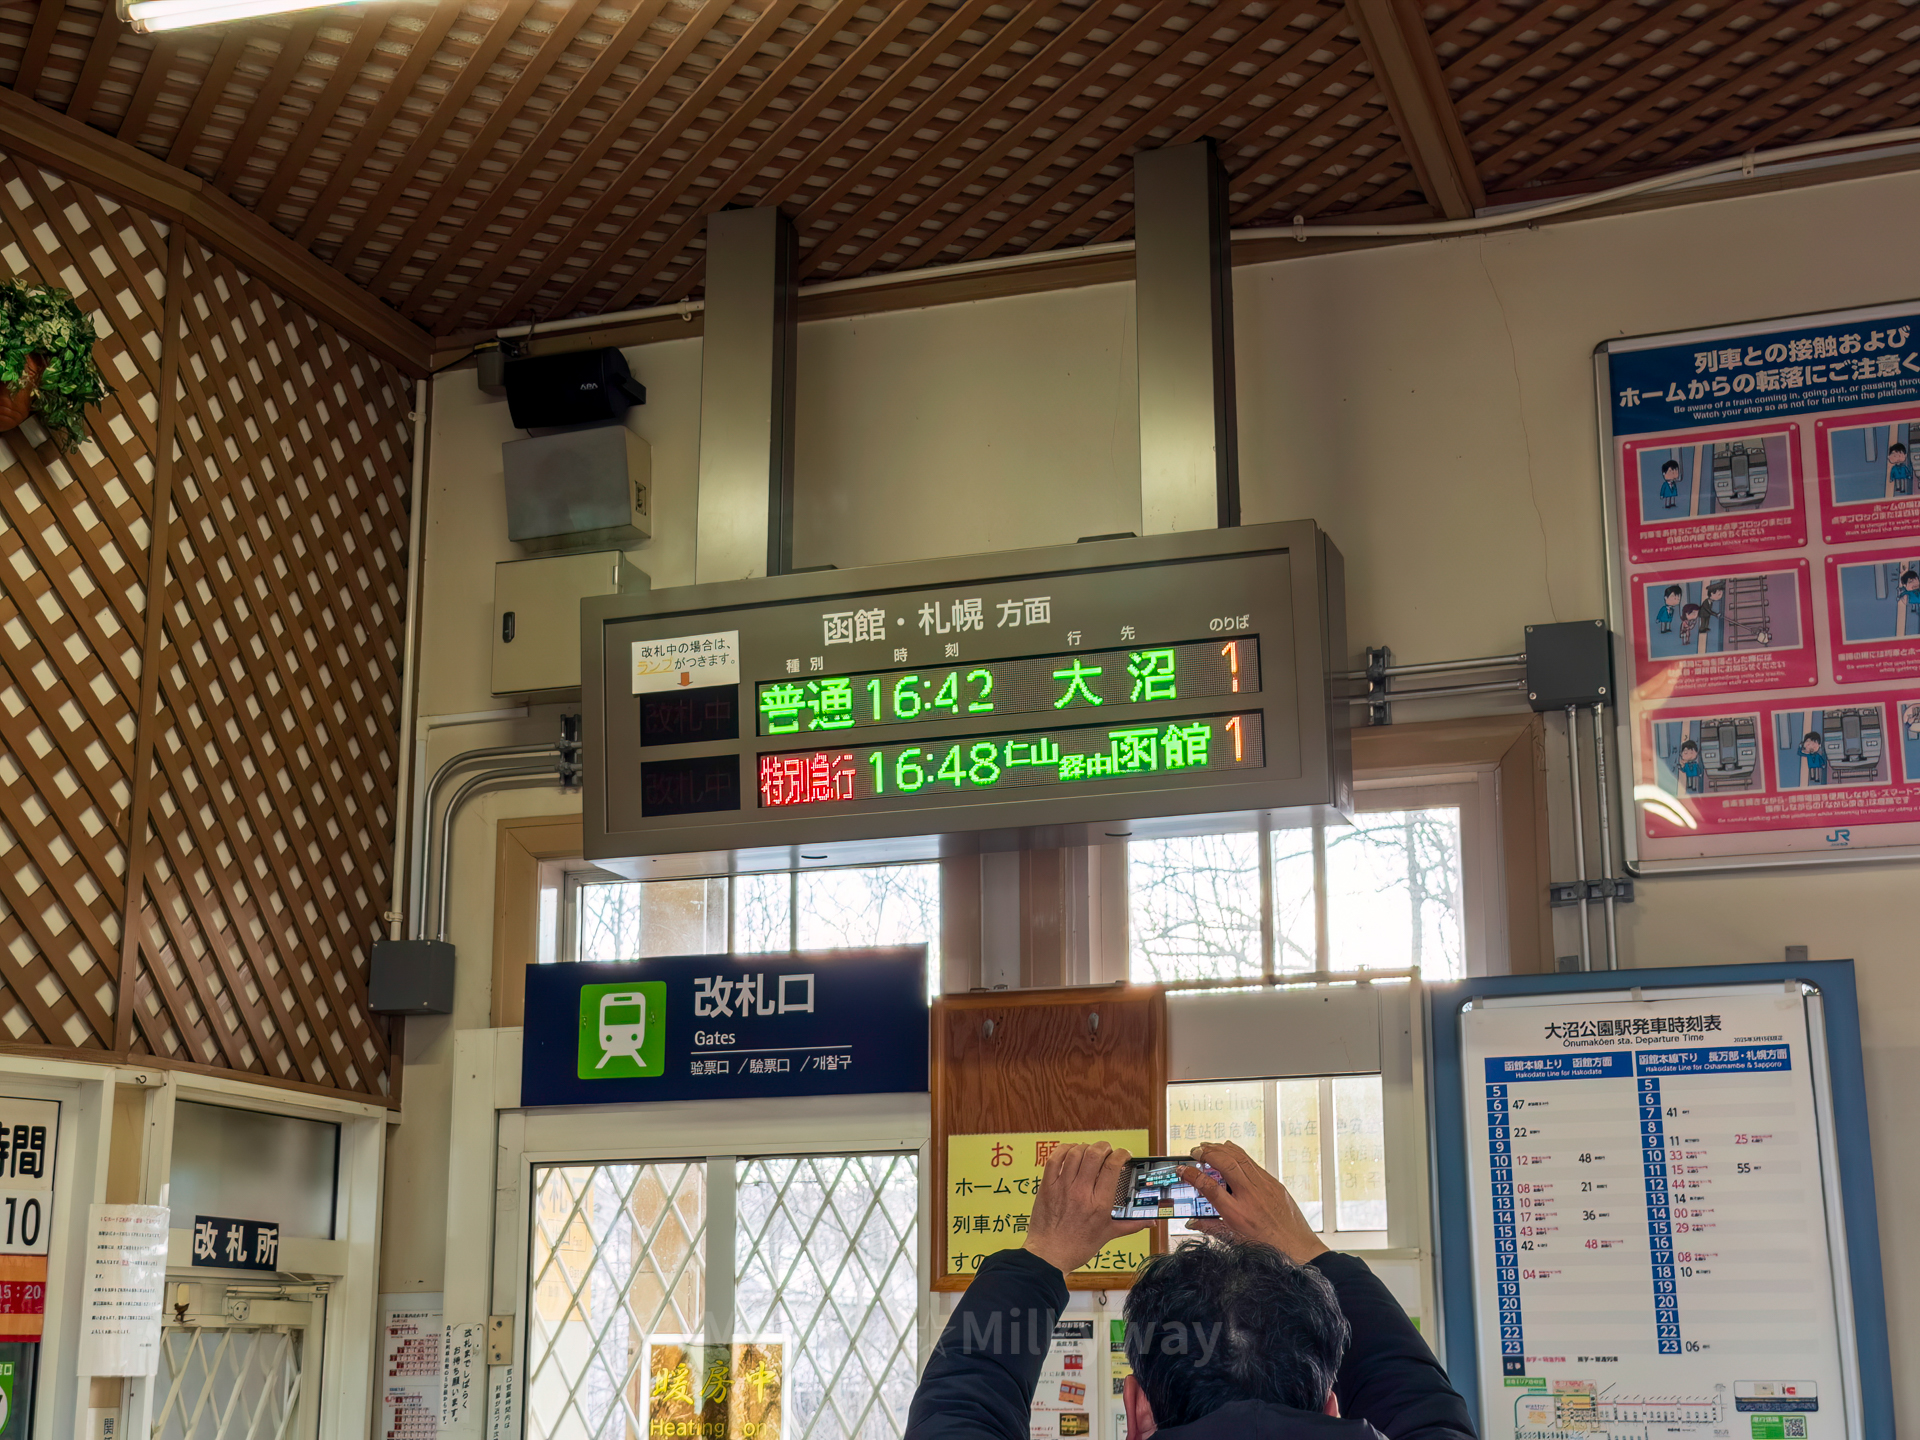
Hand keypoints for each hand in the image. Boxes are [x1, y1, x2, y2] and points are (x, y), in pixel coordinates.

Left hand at [1022, 1143, 1148, 1276]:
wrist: (1049, 1255)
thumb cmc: (1076, 1247)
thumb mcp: (1107, 1235)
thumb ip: (1130, 1225)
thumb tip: (1150, 1222)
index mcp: (1099, 1204)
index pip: (1112, 1167)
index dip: (1121, 1154)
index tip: (1124, 1155)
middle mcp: (1081, 1192)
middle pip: (1094, 1155)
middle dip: (1104, 1147)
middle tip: (1108, 1151)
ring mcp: (1062, 1188)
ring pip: (1075, 1153)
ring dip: (1086, 1147)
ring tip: (1091, 1151)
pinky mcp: (1047, 1187)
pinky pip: (1054, 1160)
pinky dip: (1063, 1150)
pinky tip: (1070, 1151)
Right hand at [1178, 1141, 1328, 1264]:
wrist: (1298, 1249)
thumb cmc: (1268, 1248)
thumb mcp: (1234, 1241)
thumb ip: (1211, 1228)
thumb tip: (1193, 1222)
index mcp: (1238, 1214)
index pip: (1210, 1187)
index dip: (1193, 1175)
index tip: (1183, 1170)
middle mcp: (1251, 1197)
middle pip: (1225, 1164)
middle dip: (1207, 1153)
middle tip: (1195, 1151)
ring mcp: (1264, 1187)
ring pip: (1240, 1158)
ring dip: (1222, 1149)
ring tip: (1209, 1146)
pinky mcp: (1274, 1184)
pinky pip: (1253, 1163)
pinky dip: (1238, 1154)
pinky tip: (1230, 1151)